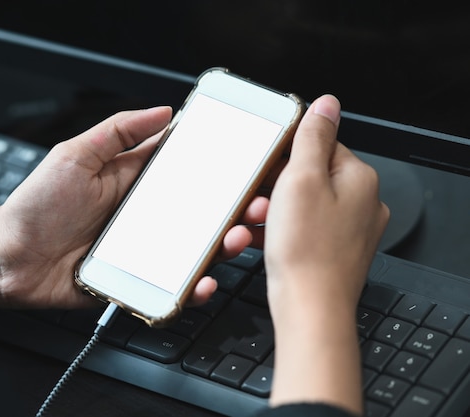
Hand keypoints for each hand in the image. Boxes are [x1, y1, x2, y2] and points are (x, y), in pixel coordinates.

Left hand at [0, 107, 259, 312]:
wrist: (8, 258)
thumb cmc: (35, 206)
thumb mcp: (73, 156)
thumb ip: (116, 133)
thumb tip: (161, 110)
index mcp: (136, 182)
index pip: (187, 169)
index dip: (219, 166)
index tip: (249, 164)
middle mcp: (147, 216)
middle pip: (202, 211)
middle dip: (235, 208)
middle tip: (256, 205)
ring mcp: (145, 250)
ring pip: (196, 249)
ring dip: (223, 244)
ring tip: (235, 239)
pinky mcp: (138, 281)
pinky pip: (174, 286)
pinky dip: (194, 286)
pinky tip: (203, 281)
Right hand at [263, 95, 388, 413]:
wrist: (309, 309)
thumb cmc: (306, 251)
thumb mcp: (301, 180)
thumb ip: (312, 137)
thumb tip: (327, 104)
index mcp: (359, 179)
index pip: (320, 145)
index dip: (284, 154)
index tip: (262, 163)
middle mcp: (361, 204)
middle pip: (308, 177)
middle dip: (273, 186)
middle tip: (254, 199)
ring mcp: (347, 231)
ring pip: (300, 205)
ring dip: (271, 210)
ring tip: (252, 222)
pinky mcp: (330, 252)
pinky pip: (300, 230)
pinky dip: (277, 231)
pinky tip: (257, 239)